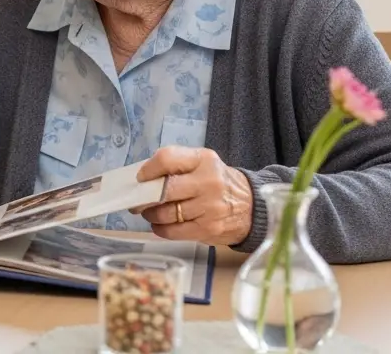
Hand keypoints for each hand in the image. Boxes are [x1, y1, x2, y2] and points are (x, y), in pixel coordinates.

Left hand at [135, 146, 254, 245]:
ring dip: (152, 214)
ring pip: (166, 213)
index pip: (167, 158)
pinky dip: (161, 229)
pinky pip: (173, 232)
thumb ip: (177, 166)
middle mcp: (208, 182)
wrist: (253, 207)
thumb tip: (143, 178)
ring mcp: (210, 208)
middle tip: (138, 201)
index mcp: (203, 160)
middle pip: (164, 190)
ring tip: (151, 212)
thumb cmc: (218, 182)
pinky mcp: (208, 229)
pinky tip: (161, 225)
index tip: (141, 178)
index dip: (148, 170)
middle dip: (144, 197)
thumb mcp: (203, 164)